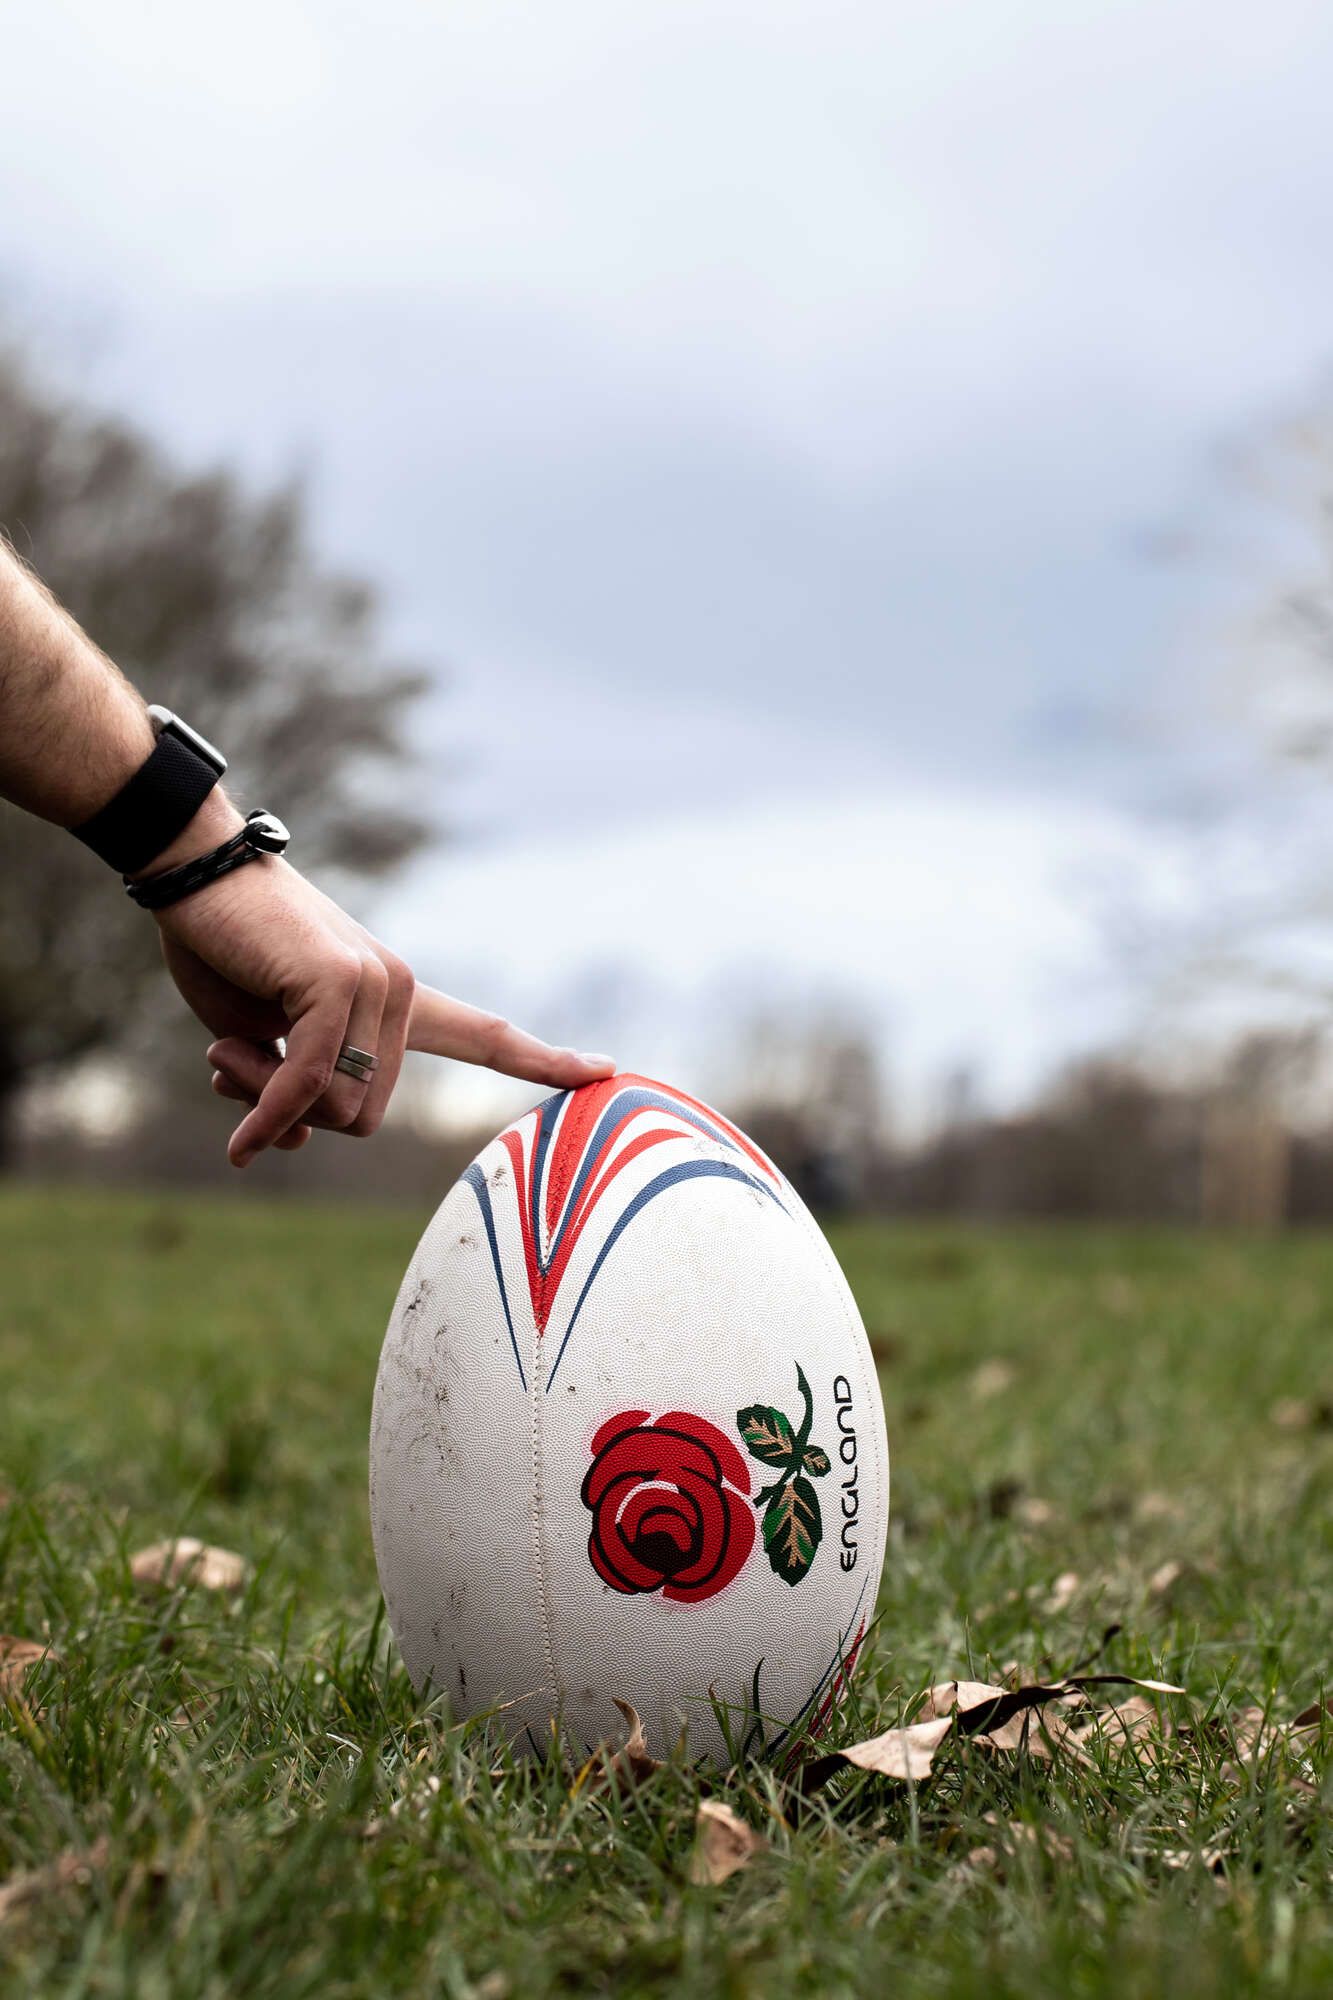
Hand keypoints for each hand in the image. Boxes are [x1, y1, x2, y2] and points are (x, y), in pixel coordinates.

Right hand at [154, 849, 613, 1166]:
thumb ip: (290, 1088)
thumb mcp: (258, 1040)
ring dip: (267, 1100)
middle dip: (299, 1117)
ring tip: (228, 1046)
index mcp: (397, 999)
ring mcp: (378, 983)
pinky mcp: (339, 981)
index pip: (483, 1034)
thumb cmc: (221, 949)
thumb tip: (295, 1139)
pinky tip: (239, 1139)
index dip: (542, 1060)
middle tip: (239, 1069)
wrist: (191, 873)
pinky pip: (309, 1083)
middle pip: (365, 1117)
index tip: (606, 1071)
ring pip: (338, 1108)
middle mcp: (401, 990)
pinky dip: (267, 1114)